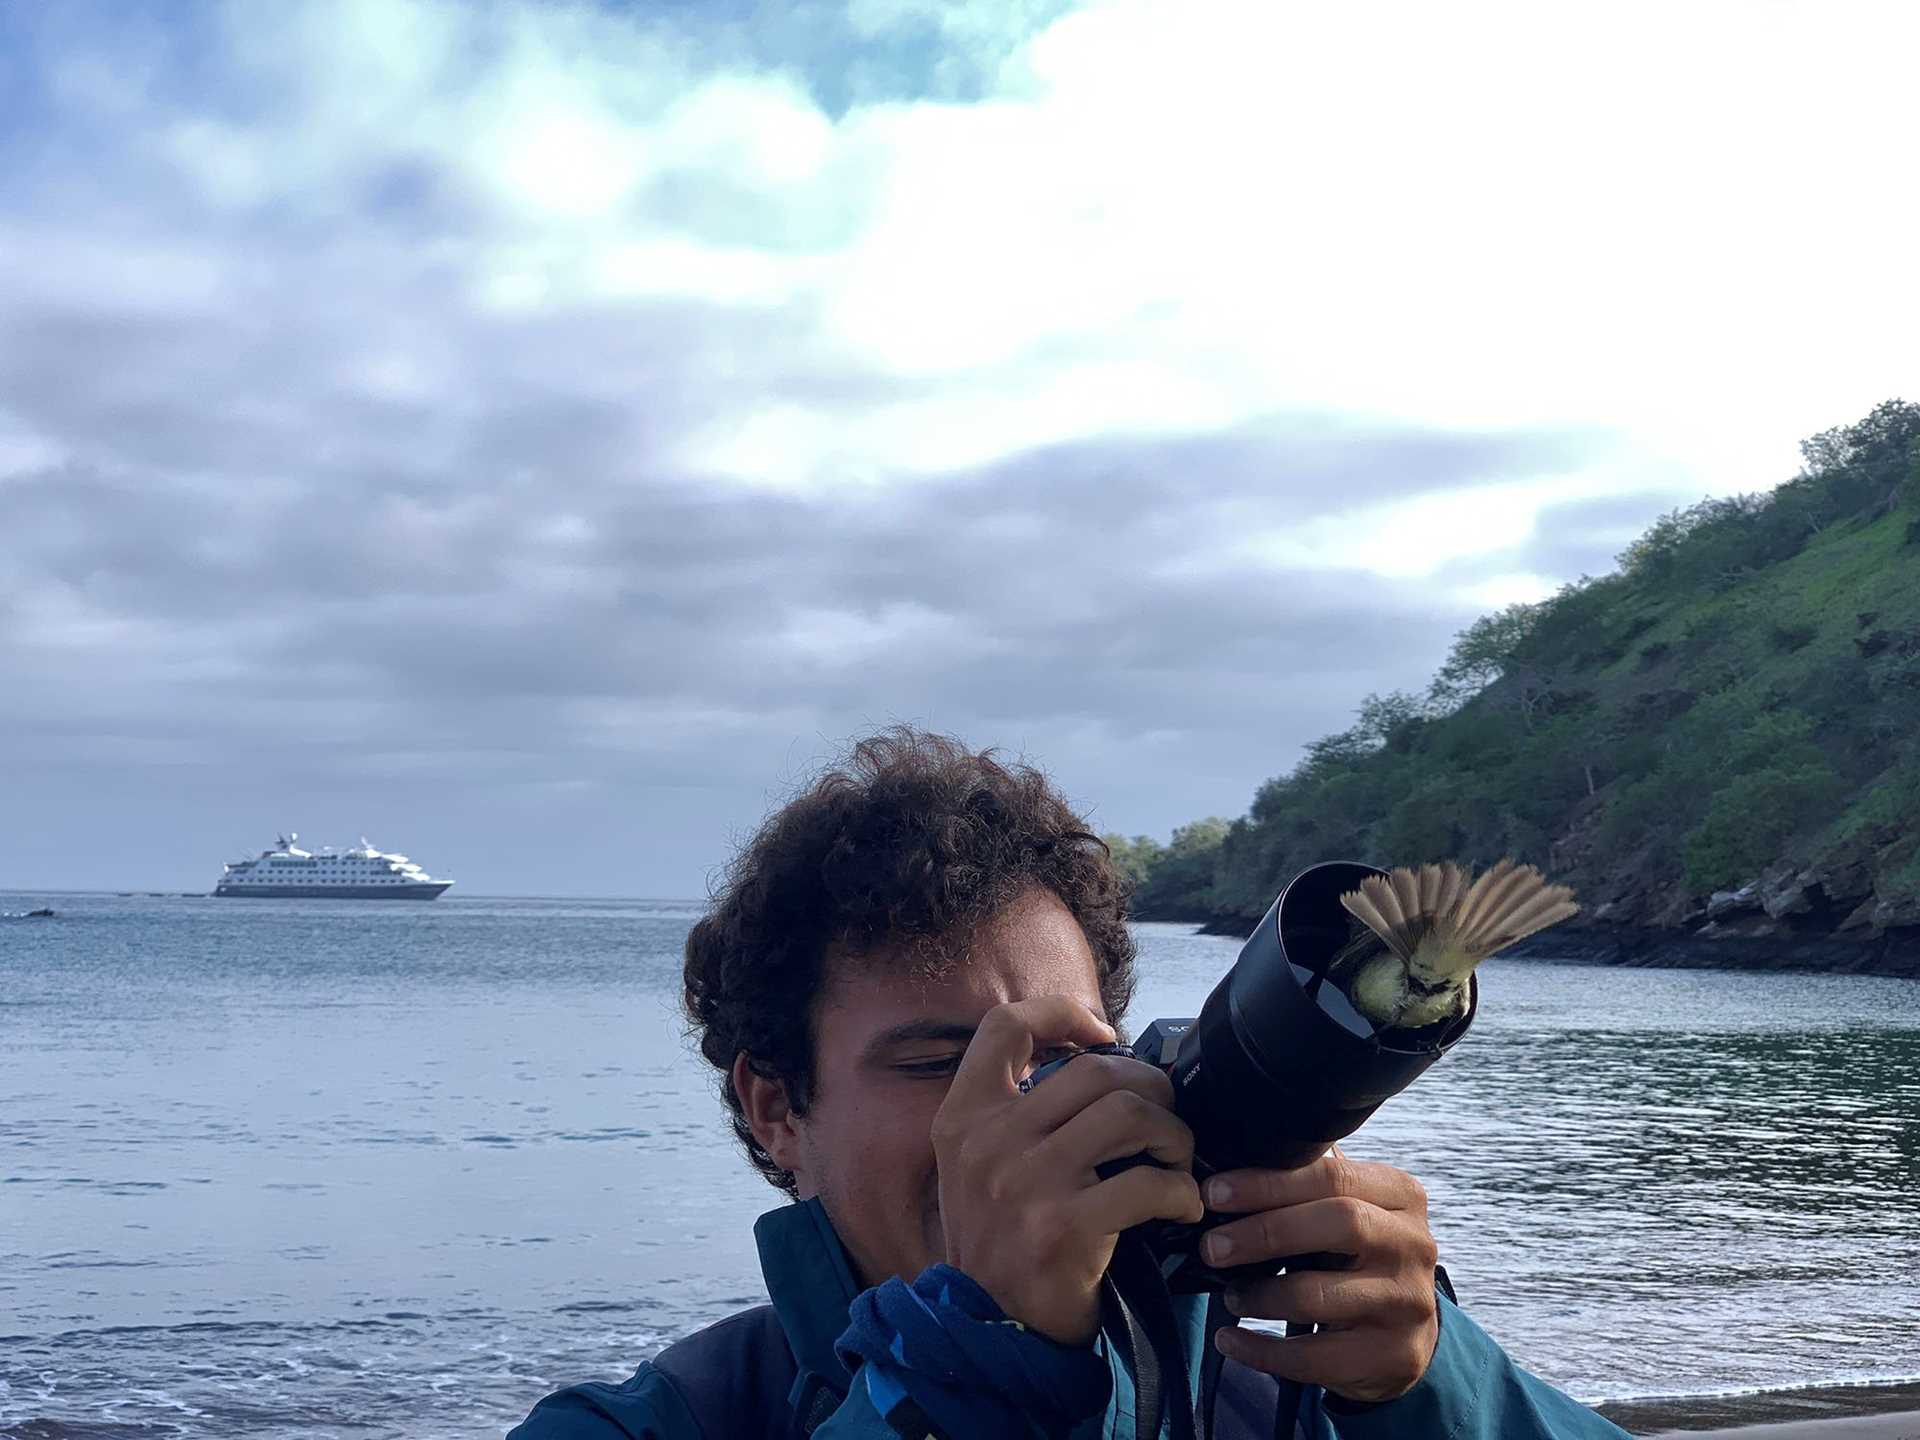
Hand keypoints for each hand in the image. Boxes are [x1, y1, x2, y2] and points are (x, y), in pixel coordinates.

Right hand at [932, 997, 1204, 1345]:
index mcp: (962, 1118)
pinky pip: (1148, 1183)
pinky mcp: (1064, 1229)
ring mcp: (1024, 1183)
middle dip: (1150, 1089)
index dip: (1061, 1012)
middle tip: (1165, 1121)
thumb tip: (1099, 1058)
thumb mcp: (978, 1167)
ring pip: (1129, 1113)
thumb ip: (1017, 1112)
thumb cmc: (999, 1244)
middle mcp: (988, 1142)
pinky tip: (1181, 1207)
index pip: (1004, 1026)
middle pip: (1094, 1069)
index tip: (1103, 1034)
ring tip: (1175, 1162)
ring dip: (1172, 1134)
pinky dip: (1181, 1192)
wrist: (988, 1333)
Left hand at [1200, 1147, 1439, 1404]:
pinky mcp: (1395, 1354)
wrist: (1410, 1332)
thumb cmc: (1362, 1257)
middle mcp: (1413, 1243)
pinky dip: (1262, 1351)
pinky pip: (1315, 1356)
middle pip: (1338, 1223)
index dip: (1267, 1184)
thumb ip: (1307, 1188)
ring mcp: (1409, 1301)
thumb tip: (1226, 1178)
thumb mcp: (1351, 1212)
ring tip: (1229, 1294)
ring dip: (1261, 1295)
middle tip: (1212, 1246)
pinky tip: (1231, 1340)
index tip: (1214, 1193)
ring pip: (1320, 1296)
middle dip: (1265, 1232)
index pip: (1331, 1176)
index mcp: (1400, 1194)